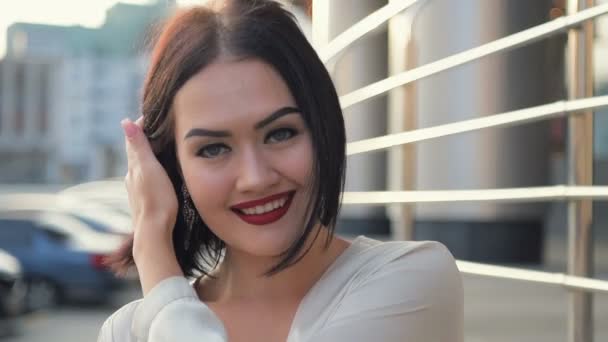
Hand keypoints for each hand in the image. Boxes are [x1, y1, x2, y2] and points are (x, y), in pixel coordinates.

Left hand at [121, 116, 182, 294]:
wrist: (154, 233)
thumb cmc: (156, 200)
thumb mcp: (149, 169)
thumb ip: (139, 146)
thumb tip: (125, 122)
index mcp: (134, 167)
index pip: (135, 139)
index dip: (143, 125)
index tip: (154, 114)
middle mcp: (132, 177)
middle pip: (136, 151)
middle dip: (145, 138)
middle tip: (159, 126)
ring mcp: (137, 189)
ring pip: (141, 165)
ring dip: (149, 154)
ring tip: (161, 146)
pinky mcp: (145, 199)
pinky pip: (147, 177)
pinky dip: (152, 168)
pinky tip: (160, 173)